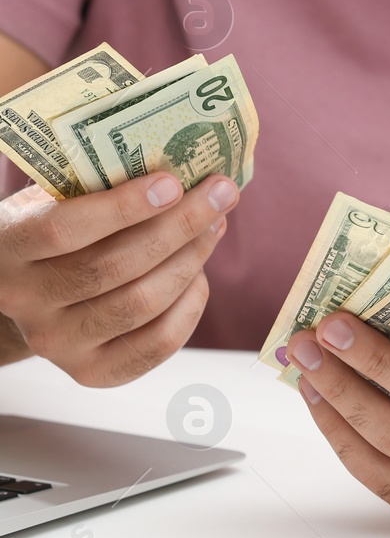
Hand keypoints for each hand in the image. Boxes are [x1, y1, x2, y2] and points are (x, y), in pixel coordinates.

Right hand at [0, 173, 238, 383]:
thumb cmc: (52, 231)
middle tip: (220, 194)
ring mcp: (57, 343)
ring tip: (215, 225)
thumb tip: (180, 165)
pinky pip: (159, 342)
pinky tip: (199, 274)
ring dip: (191, 260)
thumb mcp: (54, 199)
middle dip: (179, 227)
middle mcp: (24, 301)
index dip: (123, 207)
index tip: (172, 182)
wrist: (28, 292)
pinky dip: (190, 304)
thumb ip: (96, 185)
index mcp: (6, 248)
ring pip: (142, 303)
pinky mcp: (92, 372)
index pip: (62, 229)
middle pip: (115, 267)